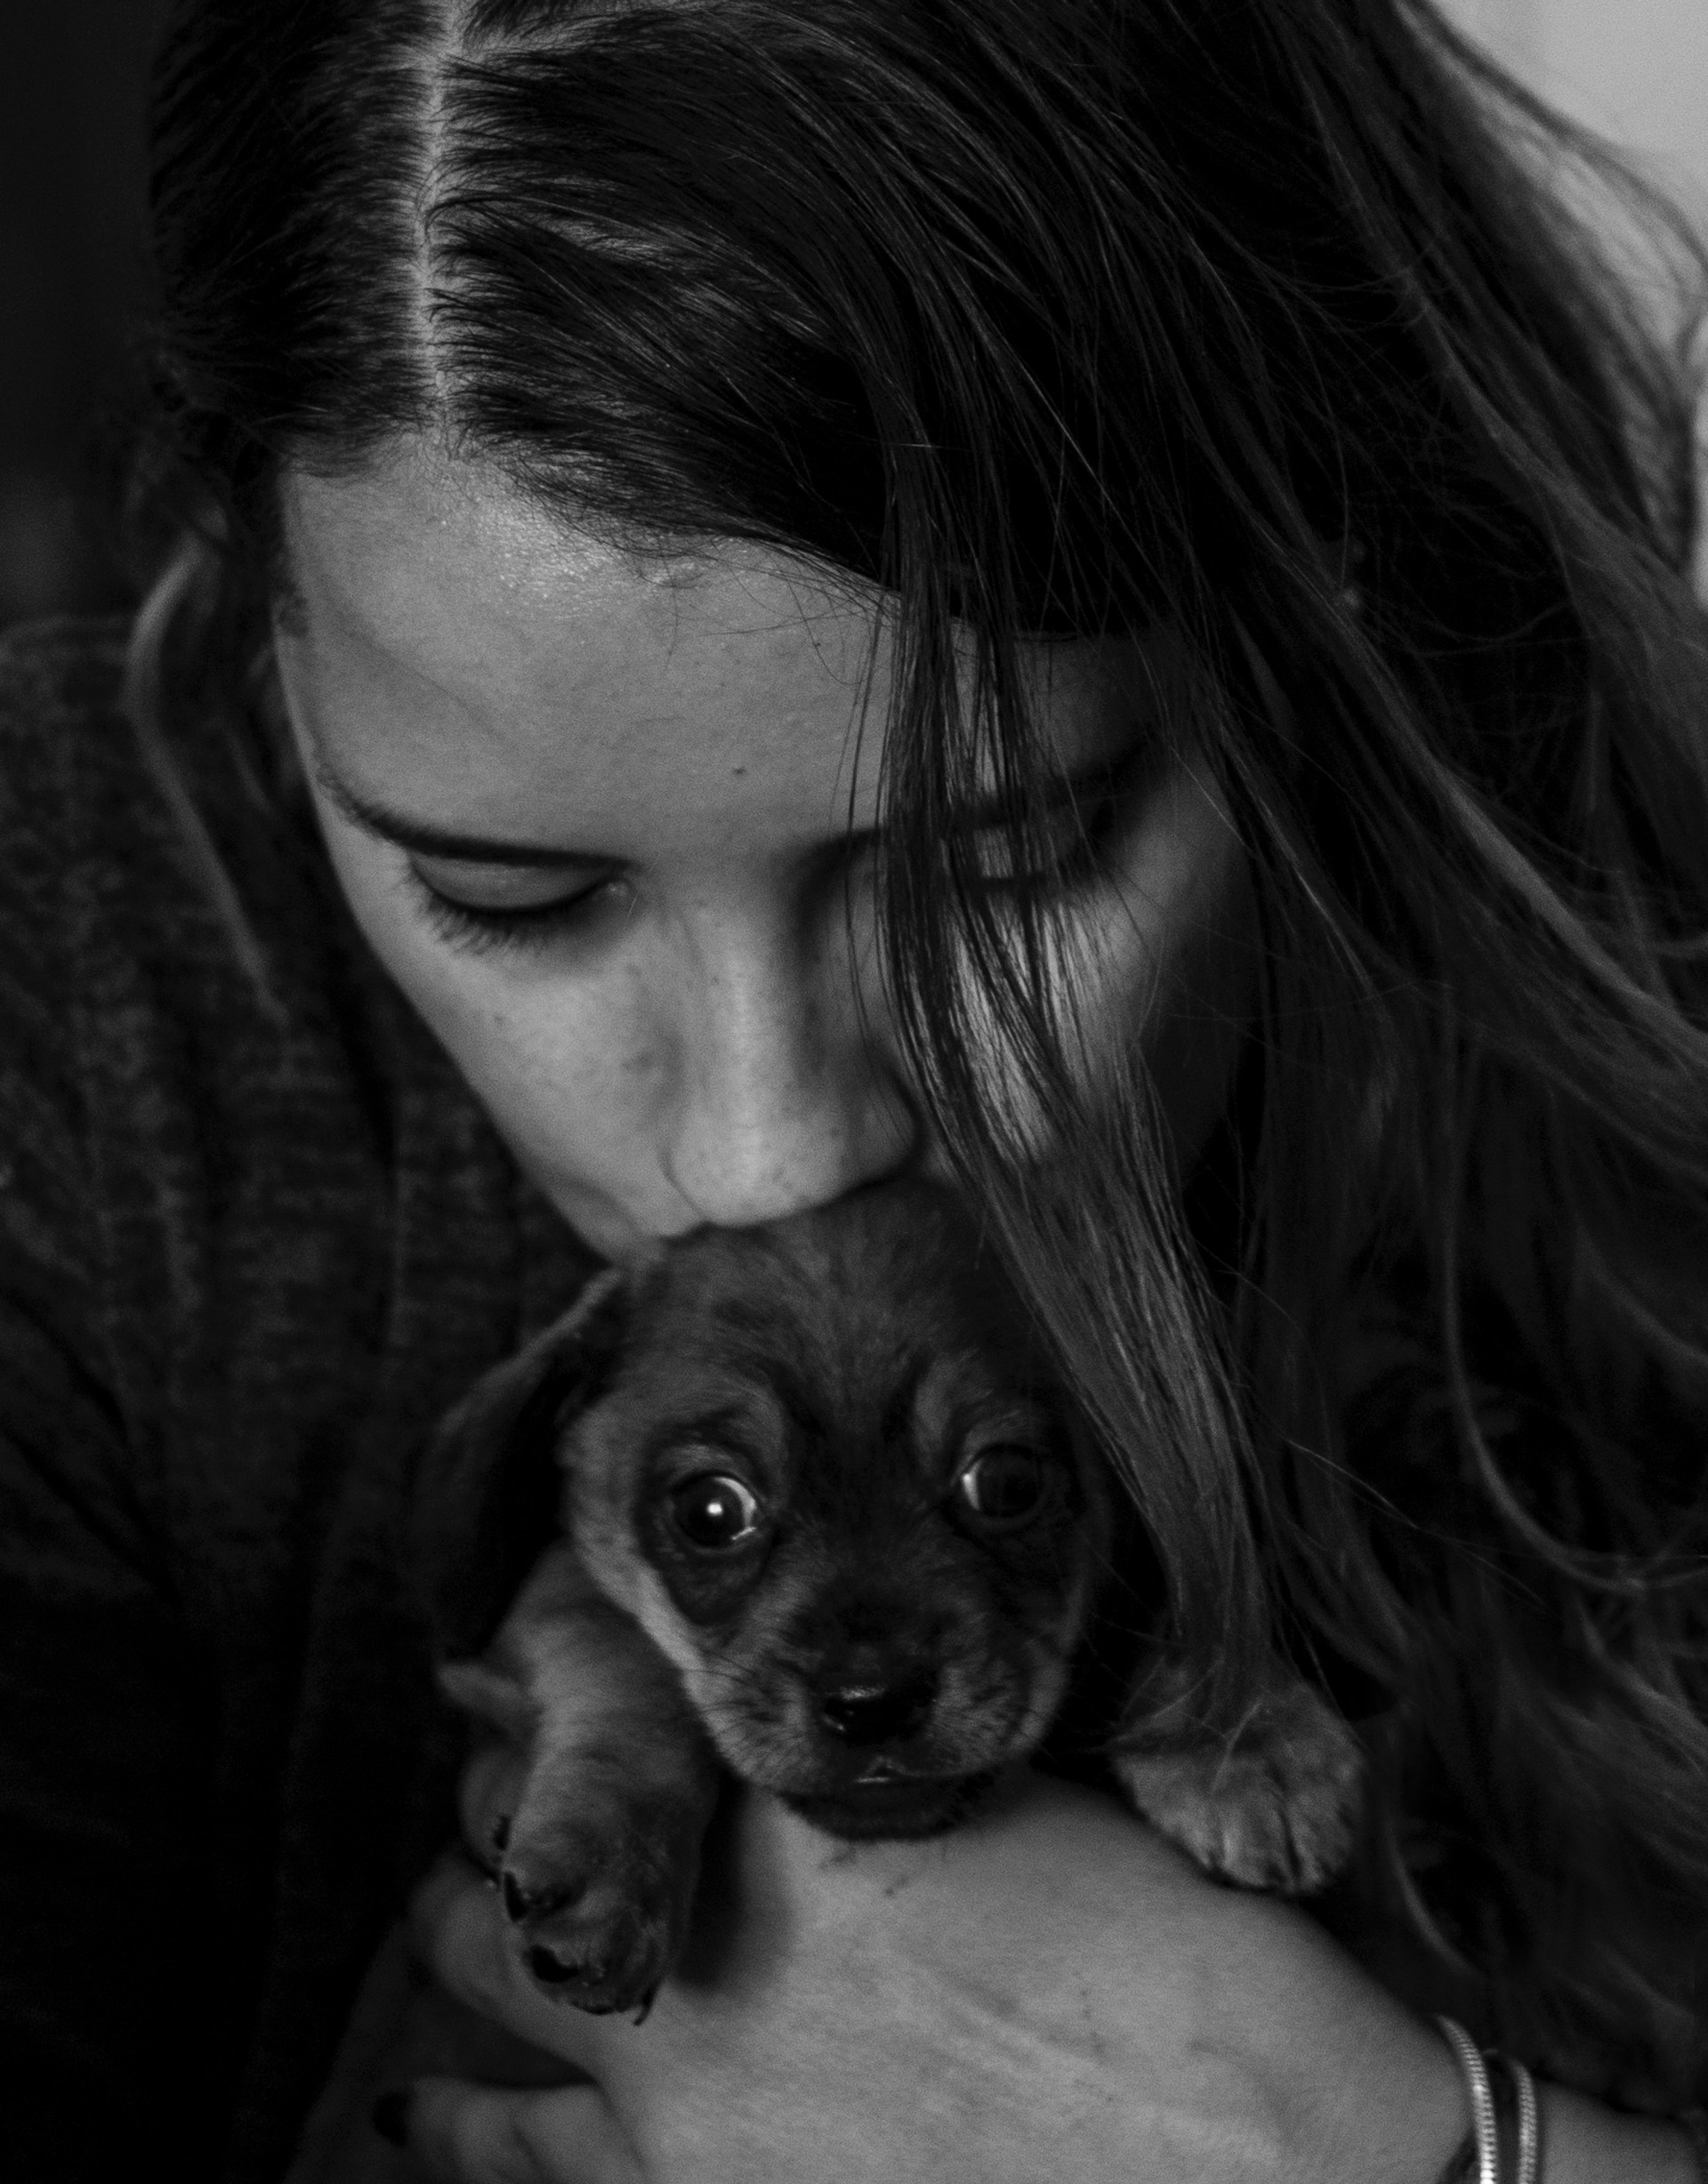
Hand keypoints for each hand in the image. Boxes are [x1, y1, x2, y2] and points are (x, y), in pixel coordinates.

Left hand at [388, 1763, 1476, 2183]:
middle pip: (506, 1843)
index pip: (595, 1727)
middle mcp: (707, 1939)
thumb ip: (900, 1771)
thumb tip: (831, 1754)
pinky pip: (507, 2157)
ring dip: (444, 1938)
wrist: (1255, 2163)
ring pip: (470, 1984)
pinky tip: (411, 2121)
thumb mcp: (1040, 1816)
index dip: (537, 1698)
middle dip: (484, 1806)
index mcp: (792, 1815)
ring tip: (429, 1918)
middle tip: (482, 1788)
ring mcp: (679, 2093)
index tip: (500, 1675)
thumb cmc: (1176, 1976)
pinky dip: (448, 2124)